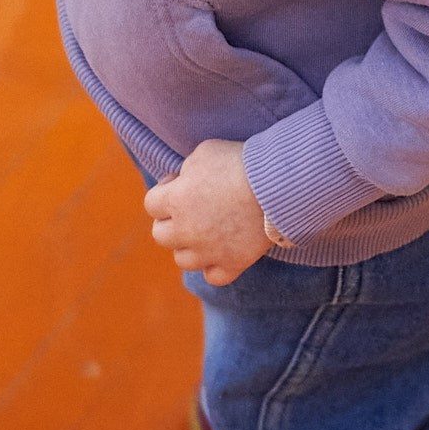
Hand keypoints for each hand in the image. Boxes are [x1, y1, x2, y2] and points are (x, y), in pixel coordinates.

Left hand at [144, 139, 275, 284]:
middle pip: (160, 235)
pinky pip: (214, 277)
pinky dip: (214, 267)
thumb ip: (187, 169)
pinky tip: (221, 252)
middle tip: (192, 209)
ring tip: (206, 232)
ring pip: (183, 260)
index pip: (150, 204)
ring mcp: (209, 251)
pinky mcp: (234, 263)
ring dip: (189, 246)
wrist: (278, 184)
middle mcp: (187, 230)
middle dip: (171, 221)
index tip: (181, 182)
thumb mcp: (205, 152)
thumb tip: (184, 179)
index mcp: (175, 200)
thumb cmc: (240, 162)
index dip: (164, 191)